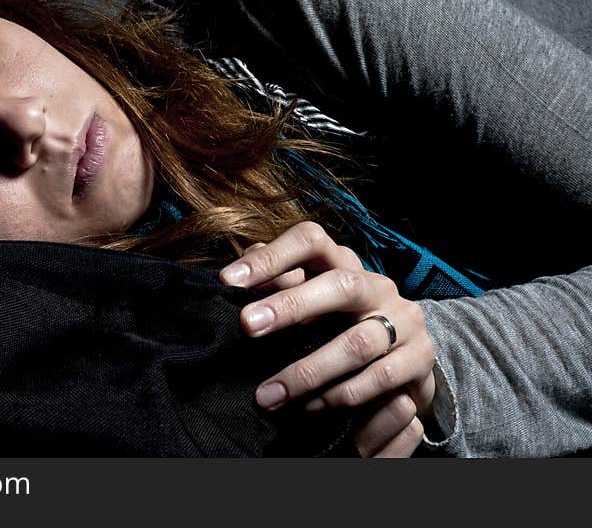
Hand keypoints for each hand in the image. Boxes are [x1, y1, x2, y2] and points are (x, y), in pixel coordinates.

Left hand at [219, 221, 435, 456]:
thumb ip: (277, 287)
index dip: (272, 257)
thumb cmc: (339, 324)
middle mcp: (377, 286)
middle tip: (246, 326)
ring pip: (358, 341)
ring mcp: (403, 320)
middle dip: (291, 305)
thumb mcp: (309, 301)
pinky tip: (310, 407)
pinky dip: (342, 395)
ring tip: (267, 394)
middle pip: (340, 284)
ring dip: (308, 371)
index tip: (228, 280)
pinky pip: (381, 378)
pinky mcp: (420, 358)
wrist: (404, 360)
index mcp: (343, 263)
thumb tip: (232, 280)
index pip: (311, 241)